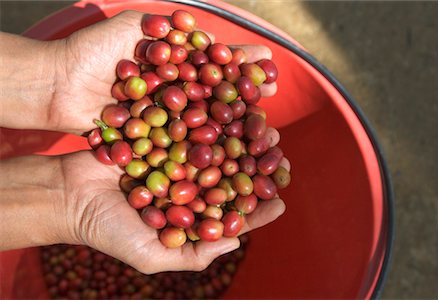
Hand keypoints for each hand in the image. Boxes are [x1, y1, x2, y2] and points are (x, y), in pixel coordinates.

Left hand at [49, 11, 276, 133]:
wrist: (57, 85)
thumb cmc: (92, 51)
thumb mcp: (133, 25)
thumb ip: (166, 26)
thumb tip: (202, 28)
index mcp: (173, 64)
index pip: (214, 62)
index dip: (240, 63)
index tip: (267, 62)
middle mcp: (174, 91)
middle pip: (216, 92)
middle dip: (245, 92)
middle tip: (274, 92)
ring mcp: (165, 116)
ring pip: (206, 119)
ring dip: (234, 121)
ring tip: (262, 121)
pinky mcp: (153, 139)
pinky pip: (183, 142)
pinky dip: (206, 145)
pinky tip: (231, 147)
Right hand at [59, 139, 286, 273]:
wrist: (67, 194)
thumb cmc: (107, 230)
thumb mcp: (150, 255)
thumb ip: (192, 256)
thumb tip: (236, 244)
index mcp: (189, 216)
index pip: (230, 215)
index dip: (257, 210)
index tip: (281, 202)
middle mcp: (187, 185)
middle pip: (229, 177)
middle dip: (257, 167)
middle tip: (282, 158)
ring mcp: (176, 158)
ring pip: (218, 148)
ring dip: (243, 138)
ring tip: (268, 129)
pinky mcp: (162, 134)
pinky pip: (192, 126)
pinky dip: (214, 118)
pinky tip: (234, 110)